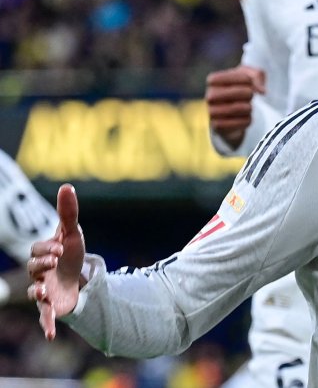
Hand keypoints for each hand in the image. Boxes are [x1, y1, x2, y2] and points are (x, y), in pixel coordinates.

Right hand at [28, 184, 85, 339]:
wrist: (78, 278)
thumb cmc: (70, 253)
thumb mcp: (73, 233)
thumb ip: (68, 213)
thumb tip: (67, 186)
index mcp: (43, 254)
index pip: (38, 249)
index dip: (48, 247)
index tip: (61, 245)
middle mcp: (39, 273)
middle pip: (34, 269)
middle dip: (42, 264)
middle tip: (56, 260)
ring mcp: (44, 291)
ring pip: (35, 293)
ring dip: (39, 293)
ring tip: (46, 293)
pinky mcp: (52, 307)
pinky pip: (45, 317)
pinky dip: (47, 326)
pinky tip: (50, 336)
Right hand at [205, 65, 265, 149]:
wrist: (233, 112)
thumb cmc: (241, 88)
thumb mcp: (250, 76)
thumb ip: (257, 75)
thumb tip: (262, 91)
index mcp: (213, 80)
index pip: (235, 76)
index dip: (246, 79)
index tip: (248, 82)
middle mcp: (209, 95)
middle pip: (238, 92)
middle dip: (249, 94)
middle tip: (249, 96)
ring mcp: (212, 112)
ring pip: (239, 108)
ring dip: (249, 107)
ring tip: (247, 107)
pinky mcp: (218, 126)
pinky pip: (241, 122)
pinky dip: (248, 119)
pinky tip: (245, 117)